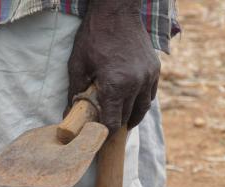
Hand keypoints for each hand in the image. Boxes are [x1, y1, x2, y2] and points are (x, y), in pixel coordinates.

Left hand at [66, 1, 160, 133]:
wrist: (116, 11)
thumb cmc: (93, 37)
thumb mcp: (77, 65)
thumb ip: (75, 93)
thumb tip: (69, 114)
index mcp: (116, 85)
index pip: (113, 122)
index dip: (104, 133)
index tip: (98, 136)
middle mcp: (136, 84)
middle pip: (127, 117)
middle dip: (116, 125)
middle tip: (106, 128)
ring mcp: (148, 77)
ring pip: (142, 109)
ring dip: (131, 117)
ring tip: (121, 120)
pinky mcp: (155, 70)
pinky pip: (150, 95)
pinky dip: (141, 103)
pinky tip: (132, 103)